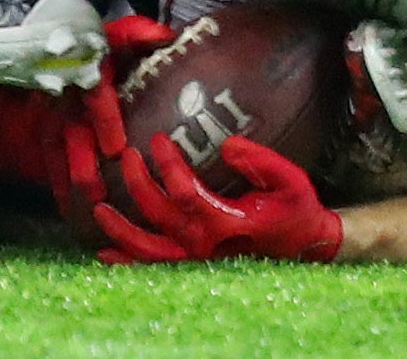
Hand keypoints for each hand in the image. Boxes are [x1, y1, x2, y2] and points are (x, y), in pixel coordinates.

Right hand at [42, 14, 192, 262]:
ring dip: (68, 180)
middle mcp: (67, 93)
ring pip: (56, 150)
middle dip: (81, 162)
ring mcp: (53, 114)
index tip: (115, 148)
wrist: (66, 50)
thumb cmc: (104, 48)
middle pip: (70, 131)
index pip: (93, 93)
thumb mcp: (120, 35)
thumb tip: (163, 36)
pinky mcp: (48, 132)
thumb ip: (138, 34)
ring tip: (85, 209)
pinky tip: (71, 213)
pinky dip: (59, 187)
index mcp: (87, 69)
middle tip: (97, 191)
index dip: (104, 120)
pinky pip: (50, 161)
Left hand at [118, 134, 341, 261]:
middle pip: (158, 215)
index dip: (167, 163)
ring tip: (99, 209)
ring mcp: (197, 258)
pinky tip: (106, 252)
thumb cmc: (296, 210)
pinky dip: (129, 261)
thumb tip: (227, 144)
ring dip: (121, 230)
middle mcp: (205, 243)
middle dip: (137, 183)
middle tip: (127, 155)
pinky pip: (156, 266)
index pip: (184, 191)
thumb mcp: (290, 180)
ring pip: (149, 249)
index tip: (158, 139)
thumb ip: (260, 161)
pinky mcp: (194, 263)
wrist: (307, 247)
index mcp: (226, 222)